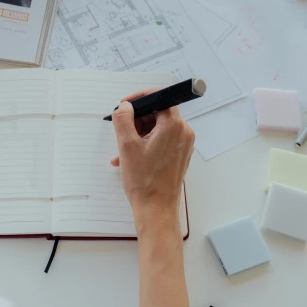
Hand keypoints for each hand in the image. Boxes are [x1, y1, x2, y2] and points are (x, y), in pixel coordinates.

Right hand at [111, 89, 194, 224]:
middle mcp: (183, 133)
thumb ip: (123, 119)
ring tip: (123, 149)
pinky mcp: (180, 154)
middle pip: (158, 112)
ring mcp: (183, 145)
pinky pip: (162, 140)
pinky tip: (131, 156)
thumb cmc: (145, 182)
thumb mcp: (126, 146)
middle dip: (137, 120)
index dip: (140, 98)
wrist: (156, 209)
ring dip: (139, 133)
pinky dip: (146, 143)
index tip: (126, 105)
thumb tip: (124, 107)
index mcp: (173, 126)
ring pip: (159, 127)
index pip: (160, 97)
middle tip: (123, 130)